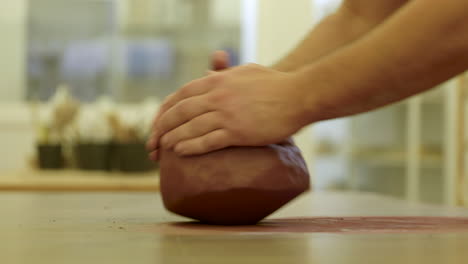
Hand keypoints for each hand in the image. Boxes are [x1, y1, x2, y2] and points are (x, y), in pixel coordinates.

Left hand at [147, 62, 309, 156]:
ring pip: (189, 128)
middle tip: (153, 141)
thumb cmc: (274, 84)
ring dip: (172, 139)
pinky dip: (191, 147)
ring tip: (162, 149)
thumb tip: (208, 73)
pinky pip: (208, 141)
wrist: (298, 95)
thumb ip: (223, 73)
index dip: (165, 110)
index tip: (157, 122)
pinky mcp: (238, 132)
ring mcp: (227, 114)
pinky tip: (180, 152)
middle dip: (162, 127)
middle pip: (179, 112)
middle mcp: (217, 96)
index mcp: (217, 81)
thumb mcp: (244, 71)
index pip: (180, 95)